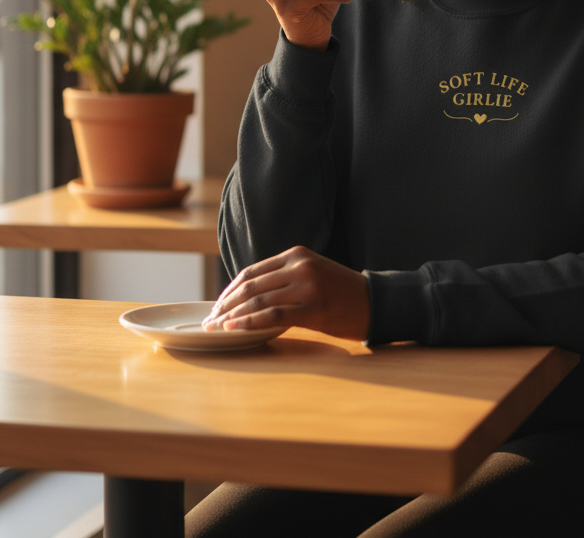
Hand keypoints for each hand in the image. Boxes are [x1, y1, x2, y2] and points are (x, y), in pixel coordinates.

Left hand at [202, 246, 370, 340]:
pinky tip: (234, 329)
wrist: (374, 302)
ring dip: (231, 316)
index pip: (252, 271)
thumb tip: (248, 298)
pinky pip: (272, 315)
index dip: (230, 290)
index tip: (216, 306)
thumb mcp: (312, 273)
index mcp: (296, 254)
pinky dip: (249, 323)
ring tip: (216, 328)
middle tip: (209, 320)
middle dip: (225, 304)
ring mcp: (306, 285)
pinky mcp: (312, 307)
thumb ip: (284, 278)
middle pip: (251, 285)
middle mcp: (299, 266)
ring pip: (258, 300)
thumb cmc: (341, 292)